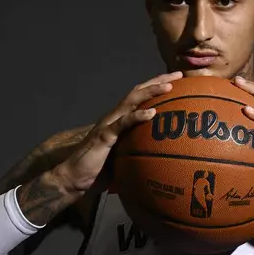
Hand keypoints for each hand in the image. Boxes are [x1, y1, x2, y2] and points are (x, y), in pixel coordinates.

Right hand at [56, 72, 182, 192]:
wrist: (74, 179)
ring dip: (150, 91)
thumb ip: (141, 153)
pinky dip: (137, 116)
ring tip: (168, 87)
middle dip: (159, 81)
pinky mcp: (103, 136)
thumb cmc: (100, 171)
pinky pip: (122, 124)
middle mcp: (114, 117)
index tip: (179, 81)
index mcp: (120, 120)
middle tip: (180, 75)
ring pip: (131, 101)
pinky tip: (151, 113)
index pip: (140, 97)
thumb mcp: (126, 159)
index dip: (158, 86)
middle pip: (138, 91)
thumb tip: (165, 160)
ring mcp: (108, 124)